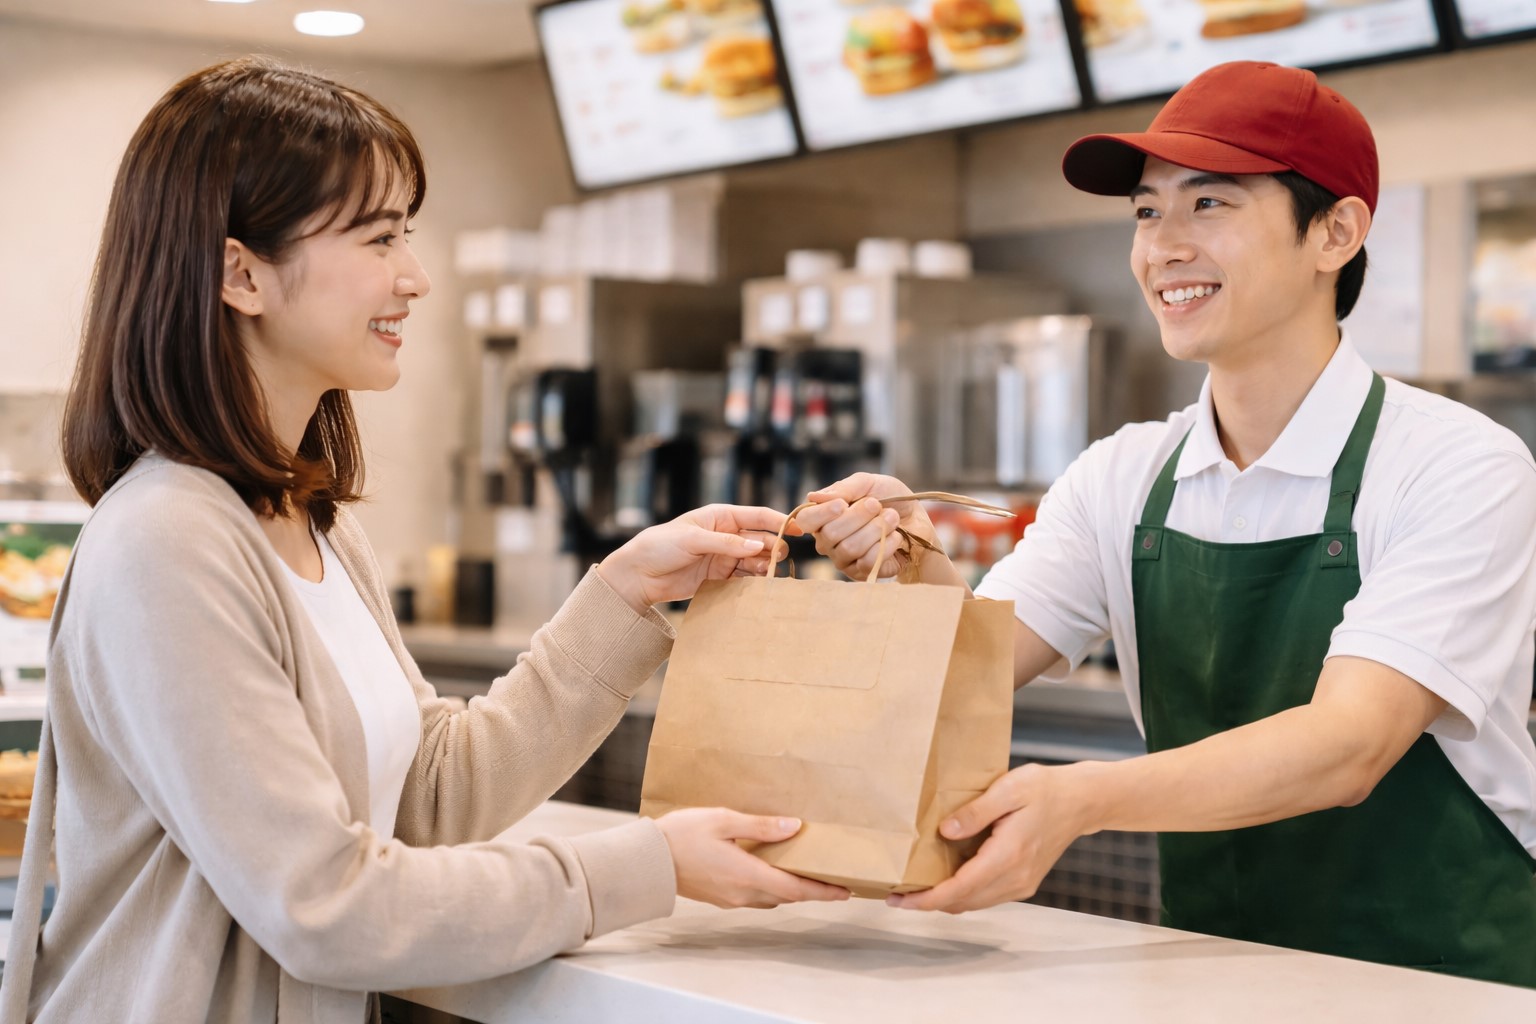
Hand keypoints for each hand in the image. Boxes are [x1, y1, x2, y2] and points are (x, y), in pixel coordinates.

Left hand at [597, 505, 797, 611]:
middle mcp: (726, 536)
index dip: (779, 521)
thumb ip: (727, 543)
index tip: (798, 529)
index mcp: (720, 517)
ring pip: (755, 561)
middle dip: (773, 548)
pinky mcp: (720, 578)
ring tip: (767, 575)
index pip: (757, 516)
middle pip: (761, 540)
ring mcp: (724, 557)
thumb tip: (759, 545)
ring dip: (764, 567)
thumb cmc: (660, 546)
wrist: (638, 575)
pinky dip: (753, 582)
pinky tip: (758, 587)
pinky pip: (744, 579)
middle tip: (777, 559)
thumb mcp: (692, 540)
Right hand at [656, 809, 850, 908]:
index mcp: (747, 875)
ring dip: (790, 889)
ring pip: (771, 898)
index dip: (823, 891)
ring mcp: (730, 899)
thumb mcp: (724, 820)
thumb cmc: (683, 835)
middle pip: (787, 896)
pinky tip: (769, 870)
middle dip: (811, 890)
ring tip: (803, 872)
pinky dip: (770, 887)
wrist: (648, 861)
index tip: (845, 891)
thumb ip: (761, 826)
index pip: (795, 890)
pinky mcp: (720, 898)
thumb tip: (795, 827)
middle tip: (831, 879)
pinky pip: (754, 896)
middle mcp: (743, 893)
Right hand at [794, 473, 935, 581]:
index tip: (842, 504)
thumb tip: (813, 497)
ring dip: (876, 529)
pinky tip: (895, 536)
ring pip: (849, 548)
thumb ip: (843, 488)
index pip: (806, 520)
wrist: (917, 519)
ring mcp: (844, 559)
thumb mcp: (868, 483)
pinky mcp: (863, 573)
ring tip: (892, 517)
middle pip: (830, 534)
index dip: (822, 513)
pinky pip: (867, 562)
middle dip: (858, 517)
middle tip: (877, 505)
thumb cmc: (890, 499)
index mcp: (824, 517)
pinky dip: (886, 545)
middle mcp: (828, 541)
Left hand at [887, 763, 1088, 912]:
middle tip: (896, 894)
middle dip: (928, 903)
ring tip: (915, 889)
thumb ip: (975, 812)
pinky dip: (963, 894)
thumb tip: (945, 832)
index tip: (898, 900)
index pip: (959, 888)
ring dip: (945, 900)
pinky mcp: (1024, 883)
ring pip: (974, 904)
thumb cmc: (1045, 789)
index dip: (926, 899)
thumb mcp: (1008, 789)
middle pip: (963, 902)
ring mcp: (1022, 884)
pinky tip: (946, 880)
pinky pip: (986, 897)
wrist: (1081, 801)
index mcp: (1008, 855)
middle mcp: (1015, 877)